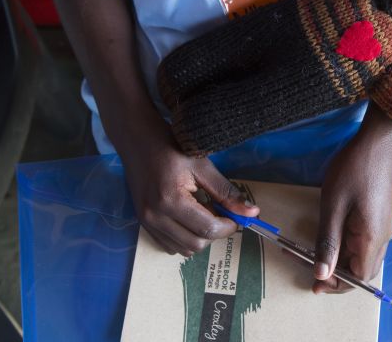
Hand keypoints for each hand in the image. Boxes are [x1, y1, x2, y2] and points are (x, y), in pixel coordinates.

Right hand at [122, 121, 258, 256]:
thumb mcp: (203, 167)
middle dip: (214, 233)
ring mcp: (146, 223)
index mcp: (171, 200)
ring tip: (202, 213)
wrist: (139, 141)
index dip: (228, 226)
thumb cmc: (172, 148)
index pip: (207, 229)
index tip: (235, 216)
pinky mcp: (143, 224)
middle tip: (218, 212)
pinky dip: (184, 238)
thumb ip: (226, 192)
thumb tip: (252, 212)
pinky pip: (169, 245)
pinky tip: (188, 218)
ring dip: (199, 237)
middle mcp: (155, 217)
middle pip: (196, 243)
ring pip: (183, 249)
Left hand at [313, 103, 391, 292]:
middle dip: (337, 274)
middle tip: (309, 268)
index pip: (360, 278)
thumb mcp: (334, 206)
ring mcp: (385, 224)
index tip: (315, 283)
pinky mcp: (382, 213)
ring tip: (315, 253)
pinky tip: (331, 234)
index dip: (337, 285)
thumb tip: (322, 275)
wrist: (380, 139)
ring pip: (364, 254)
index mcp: (373, 238)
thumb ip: (328, 242)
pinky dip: (347, 243)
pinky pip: (365, 238)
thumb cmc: (355, 169)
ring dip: (341, 258)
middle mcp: (384, 236)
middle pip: (363, 269)